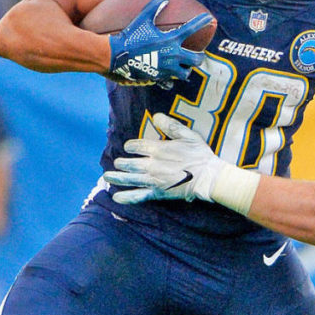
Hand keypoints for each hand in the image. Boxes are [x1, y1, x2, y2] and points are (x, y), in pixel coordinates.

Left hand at [103, 113, 228, 203]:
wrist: (207, 177)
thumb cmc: (200, 155)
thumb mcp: (188, 135)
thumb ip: (171, 125)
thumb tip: (155, 116)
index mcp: (158, 149)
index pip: (136, 146)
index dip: (130, 146)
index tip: (128, 147)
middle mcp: (151, 164)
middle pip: (129, 163)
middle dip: (121, 162)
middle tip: (117, 162)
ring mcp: (153, 180)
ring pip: (129, 178)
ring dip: (117, 178)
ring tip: (107, 176)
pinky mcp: (157, 193)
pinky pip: (138, 196)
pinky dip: (126, 197)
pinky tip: (116, 198)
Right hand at [108, 0, 212, 85]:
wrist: (118, 56)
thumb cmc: (130, 36)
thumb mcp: (142, 19)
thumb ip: (154, 7)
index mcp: (170, 40)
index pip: (191, 29)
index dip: (202, 22)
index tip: (210, 19)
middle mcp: (172, 55)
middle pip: (196, 59)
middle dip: (200, 57)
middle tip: (199, 54)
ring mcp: (167, 68)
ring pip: (185, 73)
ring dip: (186, 70)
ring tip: (185, 66)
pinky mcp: (158, 77)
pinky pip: (170, 83)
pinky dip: (171, 81)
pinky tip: (170, 79)